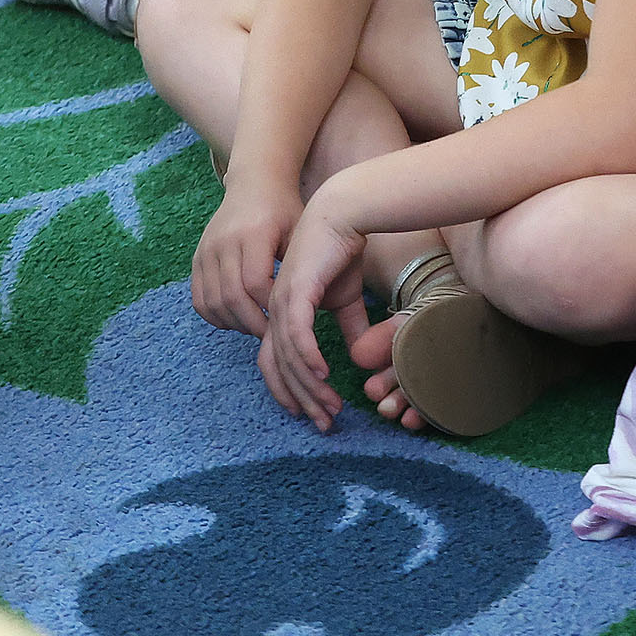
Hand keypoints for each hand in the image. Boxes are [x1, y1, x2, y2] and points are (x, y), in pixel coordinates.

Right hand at [190, 170, 301, 338]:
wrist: (255, 182)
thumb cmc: (285, 210)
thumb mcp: (299, 231)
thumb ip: (296, 267)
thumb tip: (298, 312)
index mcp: (253, 233)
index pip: (255, 283)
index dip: (269, 305)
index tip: (286, 315)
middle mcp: (224, 241)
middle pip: (231, 297)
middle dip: (252, 322)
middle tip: (271, 333)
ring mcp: (206, 249)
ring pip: (212, 302)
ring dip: (234, 322)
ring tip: (255, 326)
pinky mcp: (197, 257)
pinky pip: (199, 298)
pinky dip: (216, 315)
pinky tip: (236, 318)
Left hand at [258, 190, 368, 429]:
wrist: (343, 212)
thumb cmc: (342, 250)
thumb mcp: (346, 298)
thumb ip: (351, 326)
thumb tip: (359, 355)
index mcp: (282, 312)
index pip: (276, 361)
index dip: (291, 390)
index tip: (311, 414)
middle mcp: (276, 310)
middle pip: (279, 366)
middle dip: (302, 399)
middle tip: (323, 424)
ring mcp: (282, 300)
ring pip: (289, 356)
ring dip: (309, 386)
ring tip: (330, 407)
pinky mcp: (296, 290)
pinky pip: (297, 332)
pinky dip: (308, 357)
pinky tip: (323, 375)